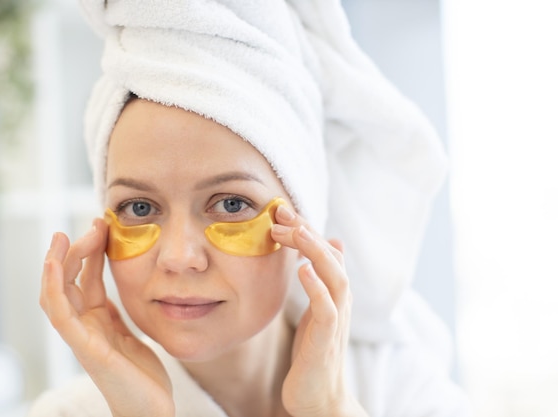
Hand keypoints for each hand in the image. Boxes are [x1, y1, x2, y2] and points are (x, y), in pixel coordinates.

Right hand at [40, 220, 173, 416]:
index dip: (90, 252)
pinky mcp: (85, 348)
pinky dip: (54, 287)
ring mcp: (81, 337)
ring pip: (56, 294)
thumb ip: (117, 313)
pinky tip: (55, 264)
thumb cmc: (141, 376)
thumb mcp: (131, 332)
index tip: (102, 225)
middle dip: (75, 250)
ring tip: (61, 236)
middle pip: (68, 281)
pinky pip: (61, 314)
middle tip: (93, 224)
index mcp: (97, 321)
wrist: (150, 410)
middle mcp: (84, 326)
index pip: (85, 279)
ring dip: (56, 263)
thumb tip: (113, 288)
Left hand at [271, 206, 367, 416]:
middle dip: (307, 232)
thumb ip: (321, 281)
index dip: (305, 229)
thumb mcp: (317, 311)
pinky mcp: (327, 341)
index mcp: (333, 293)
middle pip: (330, 257)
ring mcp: (336, 321)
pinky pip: (327, 310)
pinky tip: (302, 270)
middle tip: (281, 213)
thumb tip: (332, 244)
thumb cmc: (314, 353)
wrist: (319, 398)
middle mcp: (340, 302)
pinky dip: (317, 288)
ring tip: (296, 232)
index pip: (324, 251)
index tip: (280, 211)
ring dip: (315, 252)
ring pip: (334, 277)